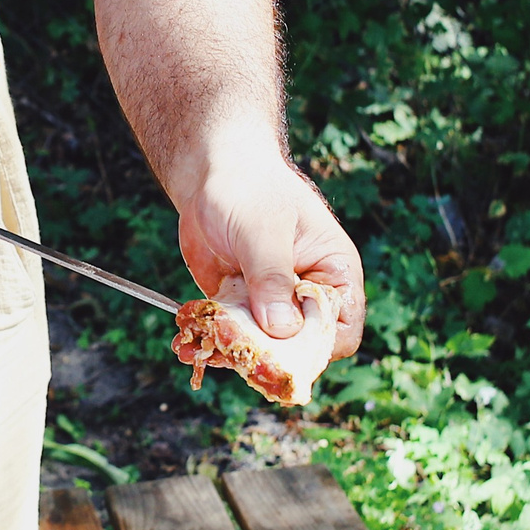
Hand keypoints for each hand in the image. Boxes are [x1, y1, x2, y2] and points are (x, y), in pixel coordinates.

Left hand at [173, 136, 364, 357]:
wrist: (212, 173)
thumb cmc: (250, 187)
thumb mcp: (263, 230)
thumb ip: (272, 277)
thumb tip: (282, 330)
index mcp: (335, 273)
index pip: (341, 331)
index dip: (314, 346)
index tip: (279, 344)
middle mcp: (307, 294)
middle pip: (300, 349)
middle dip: (268, 356)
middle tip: (232, 349)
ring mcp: (273, 303)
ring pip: (263, 349)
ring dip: (233, 353)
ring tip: (202, 346)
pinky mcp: (242, 305)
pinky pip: (234, 337)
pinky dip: (213, 342)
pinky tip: (188, 343)